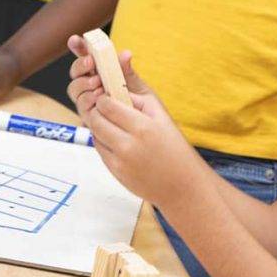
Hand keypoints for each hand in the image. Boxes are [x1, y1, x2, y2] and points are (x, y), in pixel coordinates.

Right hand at [66, 34, 153, 127]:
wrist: (145, 128)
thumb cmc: (141, 104)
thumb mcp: (137, 85)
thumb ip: (127, 71)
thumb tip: (125, 54)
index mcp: (101, 72)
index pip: (86, 56)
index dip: (78, 47)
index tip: (75, 39)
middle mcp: (91, 85)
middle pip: (75, 72)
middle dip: (80, 65)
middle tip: (91, 62)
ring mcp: (88, 100)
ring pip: (74, 89)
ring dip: (83, 83)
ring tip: (97, 82)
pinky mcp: (88, 116)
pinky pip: (81, 106)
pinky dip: (87, 99)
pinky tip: (97, 96)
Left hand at [89, 93, 192, 209]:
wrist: (181, 184)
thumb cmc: (175, 147)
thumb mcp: (163, 116)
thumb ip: (139, 100)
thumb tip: (117, 92)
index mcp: (142, 126)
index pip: (107, 106)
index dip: (104, 99)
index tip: (107, 97)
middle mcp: (128, 144)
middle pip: (96, 120)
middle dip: (97, 111)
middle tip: (104, 108)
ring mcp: (120, 161)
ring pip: (95, 136)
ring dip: (98, 127)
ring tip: (111, 123)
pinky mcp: (115, 173)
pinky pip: (100, 152)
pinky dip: (103, 142)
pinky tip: (115, 139)